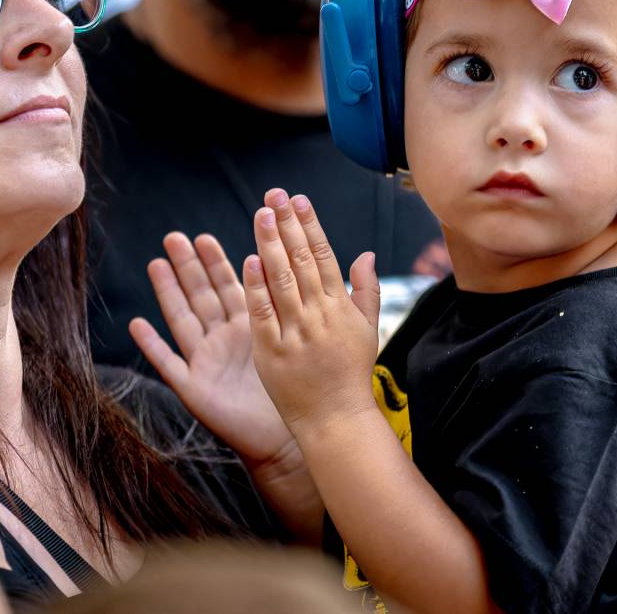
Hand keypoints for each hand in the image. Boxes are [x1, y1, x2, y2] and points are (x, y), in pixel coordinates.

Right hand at [130, 232, 295, 468]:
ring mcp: (206, 361)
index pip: (229, 287)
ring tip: (156, 264)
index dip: (216, 263)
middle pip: (202, 296)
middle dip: (188, 267)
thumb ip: (294, 308)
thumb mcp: (295, 340)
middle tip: (174, 238)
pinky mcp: (194, 389)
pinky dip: (153, 346)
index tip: (204, 237)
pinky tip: (137, 325)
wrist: (287, 436)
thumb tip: (311, 272)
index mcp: (249, 326)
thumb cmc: (295, 389)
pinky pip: (169, 364)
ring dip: (168, 293)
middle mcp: (223, 339)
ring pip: (183, 320)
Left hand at [242, 188, 380, 436]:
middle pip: (300, 261)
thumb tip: (366, 253)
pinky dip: (256, 288)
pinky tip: (249, 261)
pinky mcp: (271, 353)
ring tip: (261, 215)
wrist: (337, 420)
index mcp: (340, 307)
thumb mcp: (367, 329)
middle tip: (275, 195)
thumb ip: (366, 289)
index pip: (323, 256)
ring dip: (270, 244)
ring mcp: (294, 333)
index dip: (310, 225)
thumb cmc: (350, 374)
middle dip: (287, 224)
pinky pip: (262, 314)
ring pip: (280, 280)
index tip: (299, 200)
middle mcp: (318, 315)